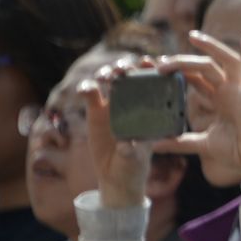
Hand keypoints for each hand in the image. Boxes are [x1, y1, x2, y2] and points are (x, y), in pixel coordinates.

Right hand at [81, 59, 158, 208]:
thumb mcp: (135, 160)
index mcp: (151, 111)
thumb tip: (126, 145)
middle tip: (124, 70)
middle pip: (131, 76)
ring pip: (111, 80)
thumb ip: (132, 151)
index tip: (151, 64)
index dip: (153, 71)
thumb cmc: (134, 167)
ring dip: (108, 72)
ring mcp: (114, 105)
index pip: (155, 85)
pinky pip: (91, 93)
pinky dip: (87, 87)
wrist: (116, 176)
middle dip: (127, 67)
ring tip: (105, 77)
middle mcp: (134, 104)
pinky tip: (85, 90)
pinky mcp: (96, 111)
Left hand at [156, 30, 240, 177]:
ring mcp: (240, 92)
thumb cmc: (236, 154)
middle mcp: (229, 92)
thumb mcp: (201, 145)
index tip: (156, 67)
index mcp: (218, 100)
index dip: (177, 70)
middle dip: (184, 59)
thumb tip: (153, 145)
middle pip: (206, 66)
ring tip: (192, 37)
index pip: (195, 77)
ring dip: (211, 47)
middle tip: (161, 61)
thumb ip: (179, 142)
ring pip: (226, 61)